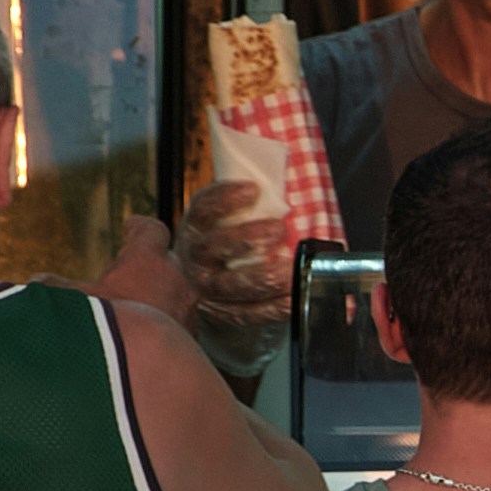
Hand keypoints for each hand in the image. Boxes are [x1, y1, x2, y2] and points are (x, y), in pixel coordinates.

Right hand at [164, 176, 290, 353]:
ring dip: (265, 277)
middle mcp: (196, 257)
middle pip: (215, 247)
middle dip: (247, 238)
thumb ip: (249, 202)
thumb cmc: (226, 240)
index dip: (225, 199)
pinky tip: (294, 298)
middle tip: (278, 229)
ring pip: (232, 285)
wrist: (202, 284)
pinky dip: (274, 307)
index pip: (204, 209)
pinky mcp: (224, 313)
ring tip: (292, 270)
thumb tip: (288, 177)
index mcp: (195, 227)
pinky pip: (249, 313)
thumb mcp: (226, 217)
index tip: (253, 190)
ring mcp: (207, 289)